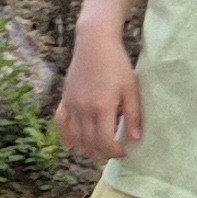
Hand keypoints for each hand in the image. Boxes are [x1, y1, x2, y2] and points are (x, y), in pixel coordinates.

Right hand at [56, 44, 140, 169]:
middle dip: (102, 153)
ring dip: (86, 148)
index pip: (104, 141)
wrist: (94, 43)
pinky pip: (60, 124)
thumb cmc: (116, 64)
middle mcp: (83, 109)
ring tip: (99, 148)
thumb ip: (133, 115)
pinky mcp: (64, 99)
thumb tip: (136, 139)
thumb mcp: (130, 89)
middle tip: (113, 151)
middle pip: (89, 143)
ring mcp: (71, 105)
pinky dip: (65, 137)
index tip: (124, 151)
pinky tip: (71, 145)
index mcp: (102, 107)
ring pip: (75, 137)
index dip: (114, 152)